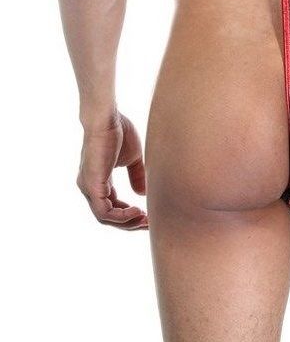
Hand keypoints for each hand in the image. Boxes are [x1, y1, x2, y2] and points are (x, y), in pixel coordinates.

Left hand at [76, 112, 147, 228]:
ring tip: (145, 219)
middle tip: (149, 224)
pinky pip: (104, 212)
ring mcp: (88, 188)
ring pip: (106, 218)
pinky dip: (121, 216)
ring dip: (127, 222)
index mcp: (98, 181)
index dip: (130, 215)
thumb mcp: (132, 158)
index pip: (112, 207)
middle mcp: (89, 188)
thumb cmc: (118, 131)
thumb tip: (143, 194)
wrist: (107, 118)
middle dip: (130, 223)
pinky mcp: (91, 186)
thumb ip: (136, 175)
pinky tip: (137, 211)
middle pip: (108, 217)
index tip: (148, 215)